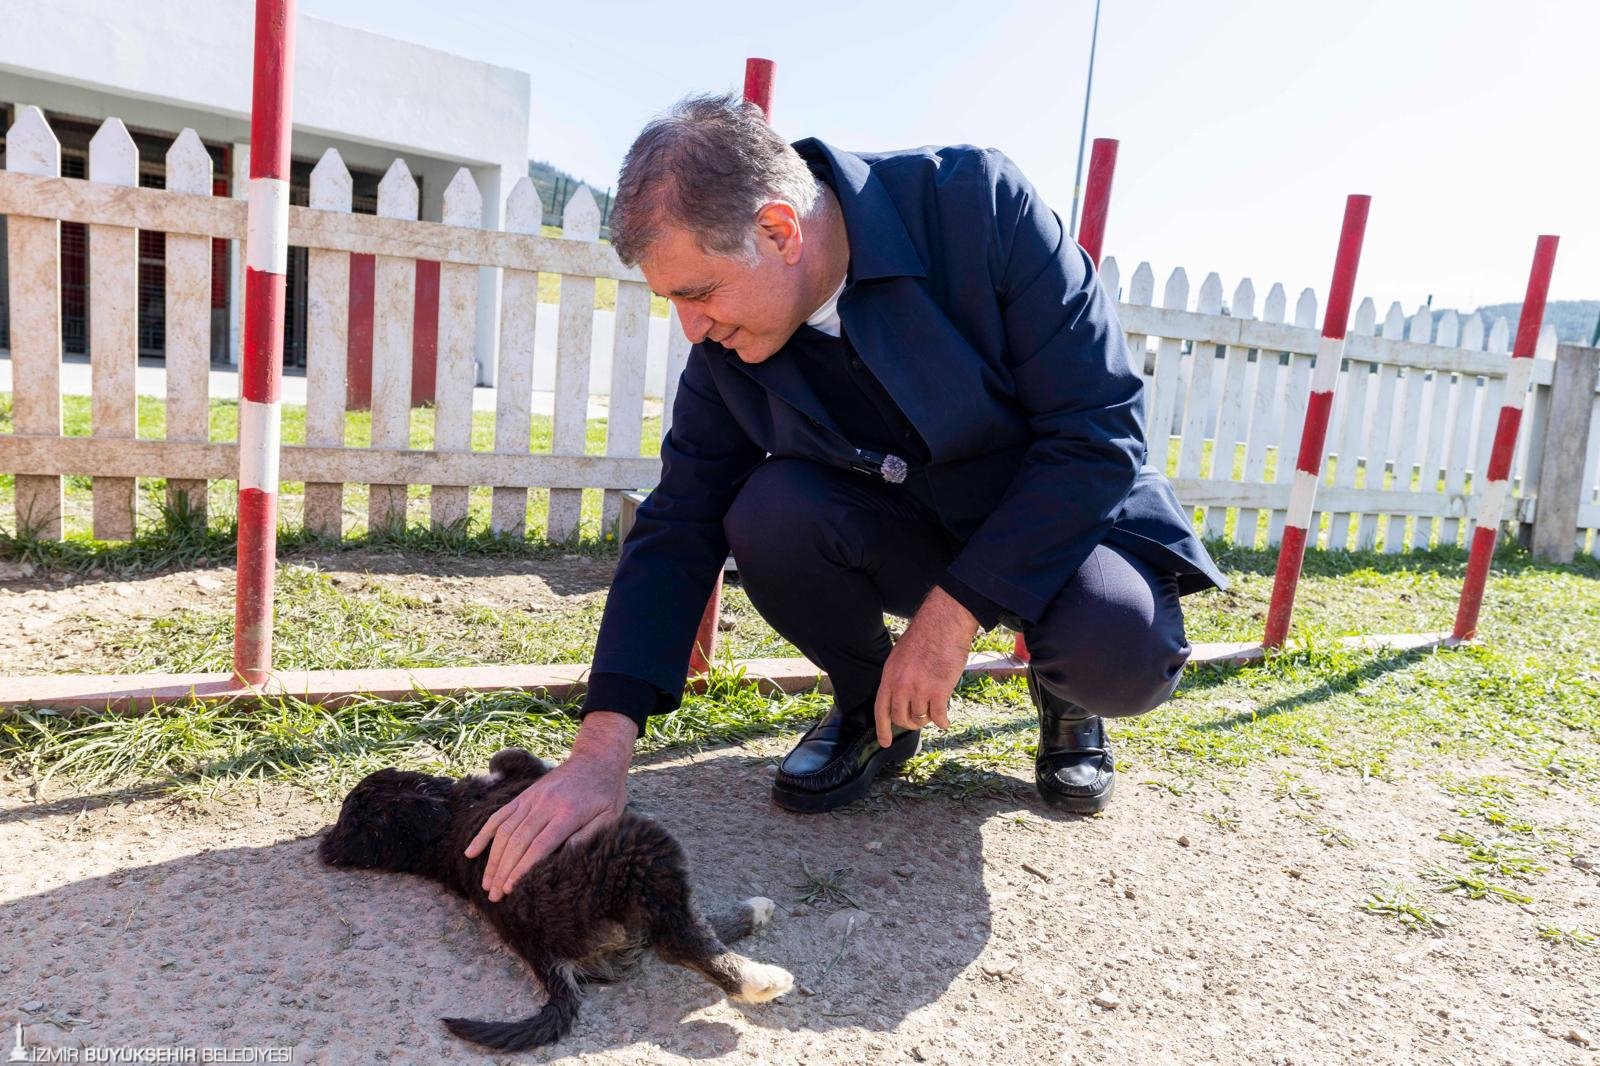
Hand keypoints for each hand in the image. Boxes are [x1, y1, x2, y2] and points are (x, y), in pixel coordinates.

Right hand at [463, 711, 635, 902]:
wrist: (596, 759)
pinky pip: (499, 815)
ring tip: (486, 884)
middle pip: (518, 841)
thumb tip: (564, 858)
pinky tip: (471, 852)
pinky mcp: (524, 795)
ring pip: (505, 830)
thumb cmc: (607, 793)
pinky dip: (483, 834)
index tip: (510, 888)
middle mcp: (545, 804)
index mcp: (568, 813)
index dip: (522, 868)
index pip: (539, 846)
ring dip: (493, 858)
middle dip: (503, 871)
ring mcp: (531, 798)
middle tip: (494, 895)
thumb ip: (589, 837)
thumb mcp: (610, 816)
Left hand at [874, 585, 978, 747]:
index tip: (884, 742)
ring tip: (935, 709)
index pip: (881, 709)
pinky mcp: (939, 691)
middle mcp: (901, 685)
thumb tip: (901, 699)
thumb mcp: (900, 657)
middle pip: (901, 718)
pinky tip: (946, 719)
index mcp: (889, 676)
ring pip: (921, 718)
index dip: (882, 729)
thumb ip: (898, 678)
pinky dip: (943, 721)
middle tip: (920, 718)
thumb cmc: (925, 637)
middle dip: (911, 723)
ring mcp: (919, 689)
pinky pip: (938, 716)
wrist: (943, 624)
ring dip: (928, 718)